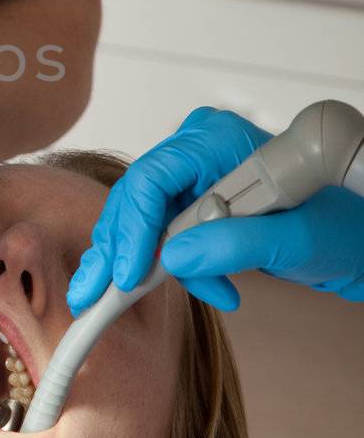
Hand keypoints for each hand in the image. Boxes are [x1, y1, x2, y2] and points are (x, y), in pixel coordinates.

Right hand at [67, 107, 363, 310]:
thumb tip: (174, 257)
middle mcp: (198, 149)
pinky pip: (163, 233)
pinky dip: (173, 267)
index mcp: (219, 140)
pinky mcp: (195, 200)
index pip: (153, 177)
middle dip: (121, 251)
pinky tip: (211, 289)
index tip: (130, 274)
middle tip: (100, 294)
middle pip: (136, 198)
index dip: (134, 227)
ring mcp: (194, 174)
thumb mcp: (296, 241)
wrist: (354, 237)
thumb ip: (236, 244)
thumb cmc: (340, 227)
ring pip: (141, 219)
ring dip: (147, 264)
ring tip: (144, 298)